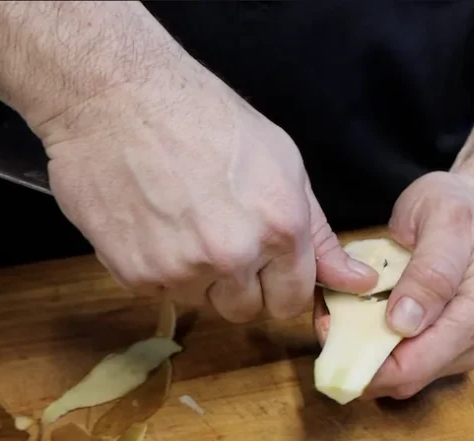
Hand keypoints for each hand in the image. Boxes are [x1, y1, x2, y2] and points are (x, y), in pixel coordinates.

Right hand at [37, 67, 376, 322]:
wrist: (116, 95)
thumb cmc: (203, 116)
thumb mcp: (283, 164)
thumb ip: (320, 234)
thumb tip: (358, 282)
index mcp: (280, 229)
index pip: (292, 300)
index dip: (280, 286)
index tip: (268, 269)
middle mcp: (234, 256)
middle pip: (246, 311)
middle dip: (240, 286)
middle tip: (222, 238)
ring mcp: (182, 269)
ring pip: (202, 303)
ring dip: (198, 278)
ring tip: (184, 222)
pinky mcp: (136, 275)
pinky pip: (159, 293)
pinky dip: (158, 269)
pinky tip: (154, 224)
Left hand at [314, 171, 473, 398]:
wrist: (473, 208)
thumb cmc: (458, 210)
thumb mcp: (444, 223)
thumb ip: (430, 273)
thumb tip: (405, 324)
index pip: (415, 366)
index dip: (365, 359)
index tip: (328, 327)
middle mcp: (469, 343)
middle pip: (404, 380)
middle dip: (358, 360)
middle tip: (324, 322)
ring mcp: (455, 350)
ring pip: (398, 377)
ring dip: (361, 354)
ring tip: (336, 316)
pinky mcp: (439, 348)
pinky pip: (398, 362)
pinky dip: (370, 346)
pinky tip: (353, 319)